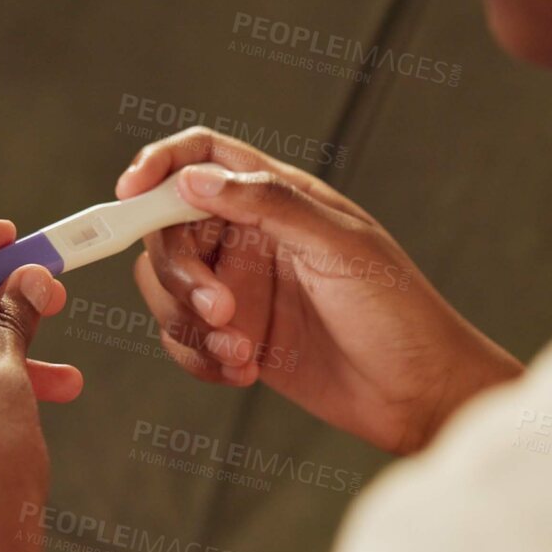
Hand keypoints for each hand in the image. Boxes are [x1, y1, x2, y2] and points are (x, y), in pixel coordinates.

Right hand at [117, 129, 521, 454]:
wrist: (420, 393)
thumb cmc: (398, 310)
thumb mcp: (340, 246)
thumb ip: (267, 206)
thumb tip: (195, 179)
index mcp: (279, 197)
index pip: (203, 157)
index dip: (159, 165)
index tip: (130, 194)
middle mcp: (252, 238)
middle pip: (168, 231)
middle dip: (180, 274)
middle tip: (219, 310)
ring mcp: (242, 290)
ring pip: (168, 290)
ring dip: (188, 324)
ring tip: (241, 352)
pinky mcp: (237, 340)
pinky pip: (183, 340)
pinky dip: (198, 359)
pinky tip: (244, 372)